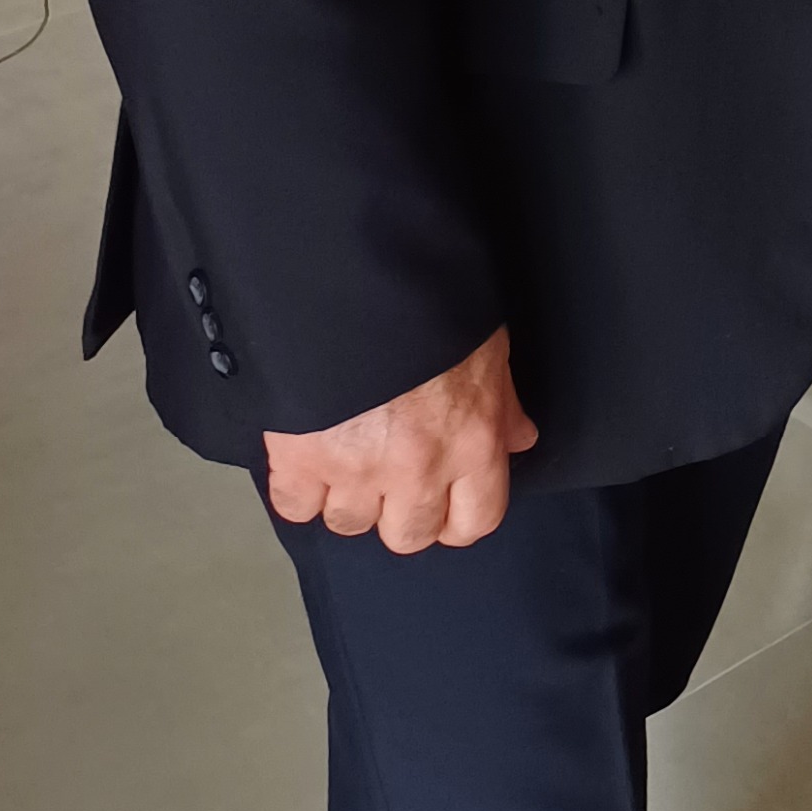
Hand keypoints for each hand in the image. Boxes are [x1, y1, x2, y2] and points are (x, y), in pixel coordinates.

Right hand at [263, 326, 536, 550]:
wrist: (358, 275)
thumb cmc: (431, 301)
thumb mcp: (488, 345)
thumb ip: (502, 402)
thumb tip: (517, 438)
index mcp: (473, 442)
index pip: (475, 522)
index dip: (457, 518)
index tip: (444, 506)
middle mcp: (419, 470)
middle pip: (409, 535)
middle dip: (401, 513)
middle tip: (391, 479)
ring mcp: (356, 470)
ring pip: (350, 523)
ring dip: (348, 499)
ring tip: (347, 459)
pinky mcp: (300, 460)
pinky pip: (294, 506)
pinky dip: (298, 489)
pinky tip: (306, 460)